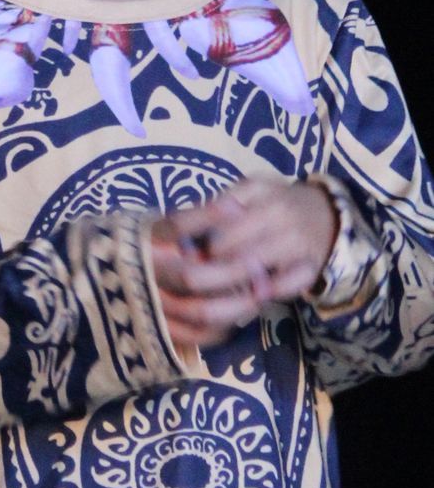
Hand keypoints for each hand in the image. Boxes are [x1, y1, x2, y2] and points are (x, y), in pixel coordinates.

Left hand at [149, 175, 337, 350]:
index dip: (182, 230)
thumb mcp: (250, 189)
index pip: (212, 213)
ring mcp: (294, 244)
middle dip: (197, 264)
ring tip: (196, 292)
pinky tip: (244, 298)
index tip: (159, 244)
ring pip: (248, 269)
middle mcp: (277, 216)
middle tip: (175, 275)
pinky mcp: (309, 269)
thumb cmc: (277, 202)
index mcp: (258, 192)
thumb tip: (174, 222)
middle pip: (225, 247)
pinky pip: (283, 287)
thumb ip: (218, 203)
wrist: (329, 215)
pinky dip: (262, 294)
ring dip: (220, 283)